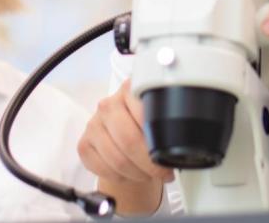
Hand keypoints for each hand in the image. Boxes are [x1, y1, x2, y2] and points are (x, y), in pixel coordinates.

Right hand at [77, 79, 171, 215]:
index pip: (145, 117)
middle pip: (129, 141)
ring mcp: (94, 124)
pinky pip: (102, 168)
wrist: (127, 133)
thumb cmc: (145, 125)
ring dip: (137, 174)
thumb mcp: (160, 114)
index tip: (169, 155)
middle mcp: (109, 104)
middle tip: (162, 172)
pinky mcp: (84, 143)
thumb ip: (169, 119)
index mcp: (130, 90)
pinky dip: (120, 177)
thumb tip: (184, 142)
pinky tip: (129, 172)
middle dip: (149, 164)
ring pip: (117, 159)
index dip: (160, 143)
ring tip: (147, 174)